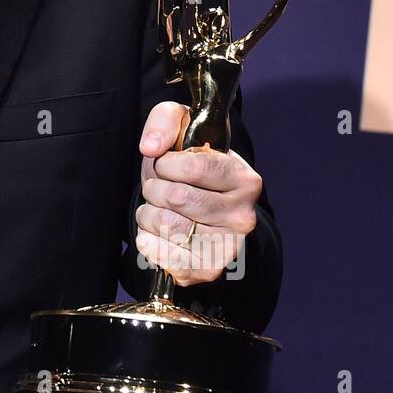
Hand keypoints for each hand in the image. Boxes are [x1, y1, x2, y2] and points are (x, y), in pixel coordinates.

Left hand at [133, 100, 262, 287]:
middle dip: (154, 189)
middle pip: (177, 197)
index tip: (165, 163)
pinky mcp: (208, 269)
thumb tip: (151, 148)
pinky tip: (156, 232)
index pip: (193, 166)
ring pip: (167, 225)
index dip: (166, 163)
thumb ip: (165, 122)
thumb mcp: (183, 127)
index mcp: (244, 179)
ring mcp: (228, 246)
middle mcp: (243, 216)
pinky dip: (148, 241)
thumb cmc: (190, 164)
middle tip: (159, 188)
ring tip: (157, 208)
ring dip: (148, 214)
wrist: (201, 207)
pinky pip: (164, 256)